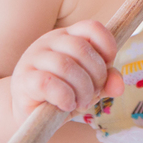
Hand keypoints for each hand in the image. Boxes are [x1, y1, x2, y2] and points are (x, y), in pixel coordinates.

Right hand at [10, 20, 124, 119]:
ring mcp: (33, 59)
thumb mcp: (89, 86)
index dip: (107, 46)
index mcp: (67, 36)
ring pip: (65, 66)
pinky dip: (64, 97)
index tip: (108, 67)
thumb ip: (106, 81)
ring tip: (82, 103)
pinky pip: (48, 83)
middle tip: (94, 94)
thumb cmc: (62, 95)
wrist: (29, 114)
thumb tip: (118, 85)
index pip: (92, 27)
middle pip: (81, 48)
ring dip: (82, 89)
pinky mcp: (24, 80)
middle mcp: (48, 41)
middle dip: (96, 75)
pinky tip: (66, 105)